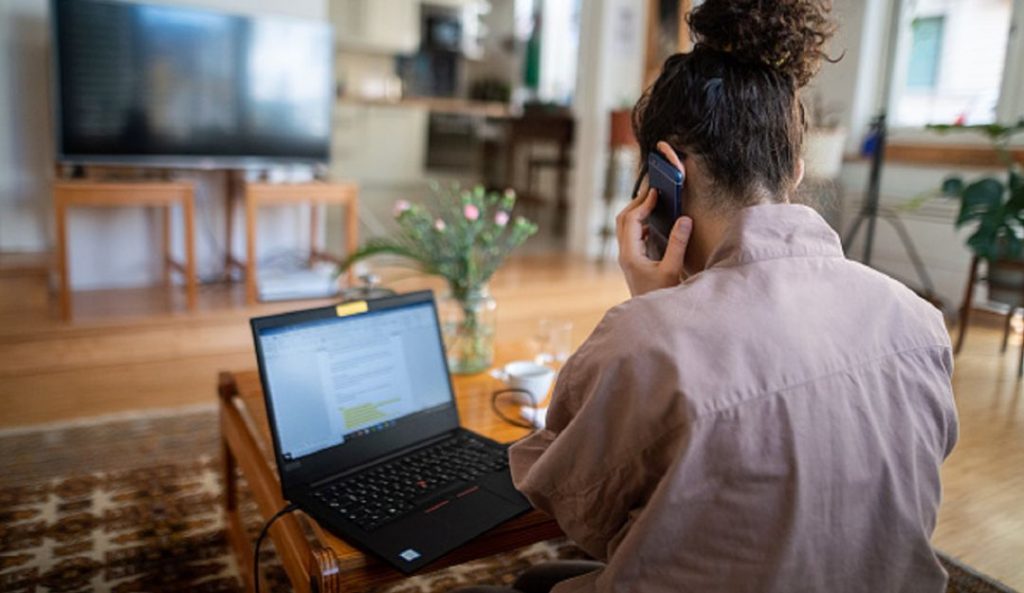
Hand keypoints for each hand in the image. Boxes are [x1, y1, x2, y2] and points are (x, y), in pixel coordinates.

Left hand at [615, 142, 692, 296]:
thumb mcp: (672, 270)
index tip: (656, 193)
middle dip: (636, 203)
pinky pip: (630, 235)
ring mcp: (626, 258)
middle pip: (622, 220)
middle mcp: (624, 254)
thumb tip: (685, 219)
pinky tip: (653, 223)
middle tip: (653, 191)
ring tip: (653, 202)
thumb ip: (678, 244)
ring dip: (636, 212)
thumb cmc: (662, 296)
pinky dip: (639, 223)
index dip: (643, 204)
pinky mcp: (631, 261)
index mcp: (630, 255)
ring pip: (624, 227)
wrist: (651, 318)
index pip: (632, 220)